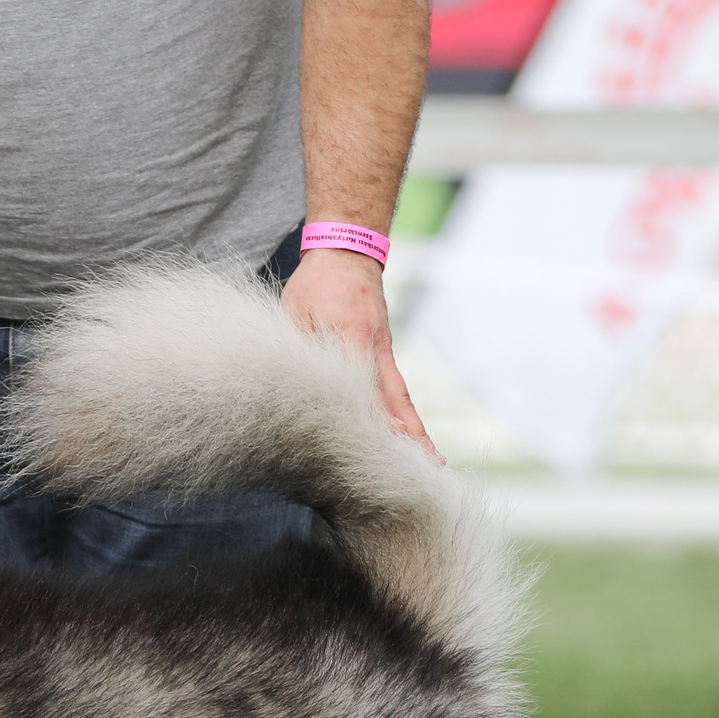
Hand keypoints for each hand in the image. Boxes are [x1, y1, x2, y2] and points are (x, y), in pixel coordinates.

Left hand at [279, 246, 437, 459]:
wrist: (348, 250)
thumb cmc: (316, 282)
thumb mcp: (295, 310)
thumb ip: (298, 350)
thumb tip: (288, 390)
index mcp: (353, 335)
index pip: (362, 387)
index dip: (371, 418)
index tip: (376, 447)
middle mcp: (376, 347)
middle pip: (395, 399)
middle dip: (409, 435)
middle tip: (427, 467)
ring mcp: (384, 351)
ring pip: (400, 397)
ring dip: (413, 430)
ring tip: (430, 462)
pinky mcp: (384, 353)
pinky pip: (395, 389)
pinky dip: (404, 415)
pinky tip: (410, 437)